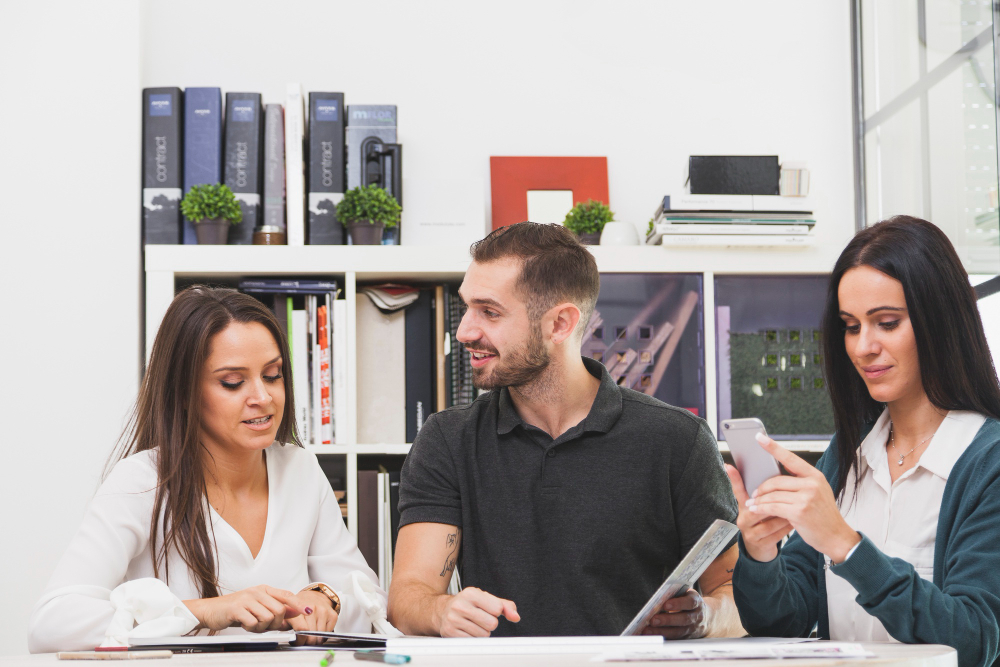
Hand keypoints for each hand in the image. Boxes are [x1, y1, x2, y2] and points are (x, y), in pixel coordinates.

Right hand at [184, 585, 307, 632]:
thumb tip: (296, 612)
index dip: (299, 604)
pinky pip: (253, 623)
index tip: (309, 611)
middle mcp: (257, 592)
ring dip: (262, 627)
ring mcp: (247, 599)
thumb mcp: (258, 607)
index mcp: (264, 590)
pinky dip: (251, 628)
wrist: (212, 611)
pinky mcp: (237, 608)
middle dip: (276, 623)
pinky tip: (245, 625)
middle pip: (279, 610)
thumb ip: (276, 609)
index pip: (286, 595)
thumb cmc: (236, 610)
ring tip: (253, 625)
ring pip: (268, 617)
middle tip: (266, 626)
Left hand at [288, 589, 339, 645]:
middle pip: (311, 635)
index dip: (300, 640)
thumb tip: (282, 635)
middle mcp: (312, 609)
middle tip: (304, 639)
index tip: (298, 642)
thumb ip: (283, 623)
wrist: (314, 595)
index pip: (301, 629)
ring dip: (315, 639)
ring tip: (310, 634)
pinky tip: (318, 629)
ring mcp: (323, 611)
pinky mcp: (333, 615)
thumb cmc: (299, 605)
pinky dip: (323, 635)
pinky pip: (328, 632)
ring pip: (320, 635)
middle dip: (307, 641)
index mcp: (299, 608)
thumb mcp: (287, 612)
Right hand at [435, 587, 519, 636]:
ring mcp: (454, 619)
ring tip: (472, 623)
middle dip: (490, 623)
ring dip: (482, 632)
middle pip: (492, 624)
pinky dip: (473, 638)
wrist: (443, 610)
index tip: (487, 609)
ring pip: (483, 635)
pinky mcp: (450, 632)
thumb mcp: (486, 599)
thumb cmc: (469, 604)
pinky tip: (466, 630)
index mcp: (471, 593)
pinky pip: (473, 642)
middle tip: (480, 618)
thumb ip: (505, 606)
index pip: (498, 609)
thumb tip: (515, 617)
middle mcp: (460, 605)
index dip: (496, 611)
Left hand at [641, 590, 709, 638]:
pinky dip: (662, 637)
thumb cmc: (689, 602)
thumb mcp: (686, 595)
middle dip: (667, 620)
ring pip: (678, 632)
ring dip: (662, 631)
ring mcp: (693, 629)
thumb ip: (675, 595)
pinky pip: (675, 638)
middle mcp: (697, 616)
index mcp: (697, 602)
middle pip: (683, 619)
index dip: (678, 604)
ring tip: (648, 630)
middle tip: (653, 620)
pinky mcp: (687, 637)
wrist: (707, 617)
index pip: (690, 602)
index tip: (665, 604)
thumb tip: (658, 598)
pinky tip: (651, 635)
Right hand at [725, 463, 792, 562]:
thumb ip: (766, 496)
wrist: (762, 549)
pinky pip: (775, 534)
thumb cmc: (766, 523)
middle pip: (757, 508)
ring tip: (795, 511)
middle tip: (789, 497)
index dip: (734, 478)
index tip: (729, 465)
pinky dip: (786, 527)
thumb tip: (775, 476)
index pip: (738, 490)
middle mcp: (742, 519)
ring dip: (784, 516)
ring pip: (768, 522)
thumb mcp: (763, 508)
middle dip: (774, 504)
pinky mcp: (759, 545)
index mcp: (743, 506)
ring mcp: (749, 533)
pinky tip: (794, 523)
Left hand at [745, 434, 860, 562]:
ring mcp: (806, 498)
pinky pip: (773, 506)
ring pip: (773, 495)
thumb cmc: (823, 515)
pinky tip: (755, 509)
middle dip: (761, 487)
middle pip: (776, 480)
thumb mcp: (817, 492)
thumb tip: (774, 475)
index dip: (773, 447)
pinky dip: (761, 508)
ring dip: (759, 500)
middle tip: (753, 493)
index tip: (759, 437)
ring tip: (752, 503)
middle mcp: (812, 484)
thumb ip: (800, 482)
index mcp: (815, 476)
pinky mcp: (799, 512)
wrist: (836, 536)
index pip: (790, 458)